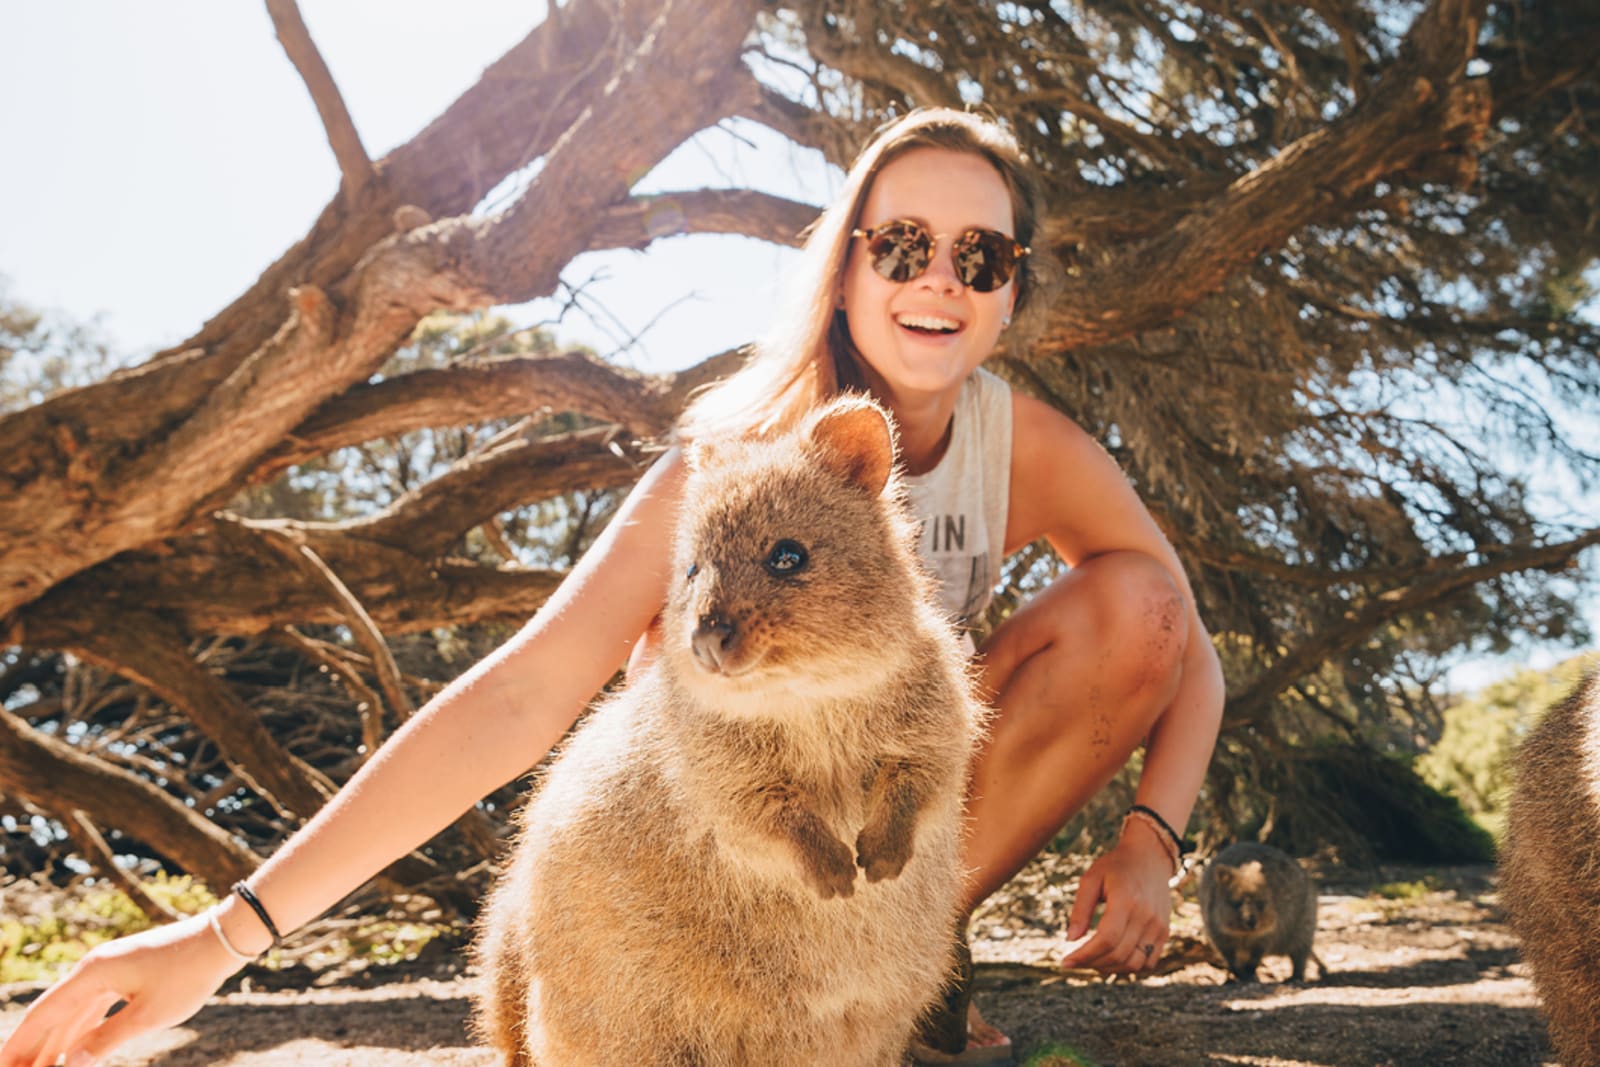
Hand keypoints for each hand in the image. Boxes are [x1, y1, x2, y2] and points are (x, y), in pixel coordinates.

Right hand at [0, 911, 244, 1066]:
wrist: (222, 938)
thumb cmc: (188, 975)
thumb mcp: (148, 1015)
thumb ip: (106, 1039)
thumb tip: (70, 1063)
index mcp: (92, 974)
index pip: (43, 1014)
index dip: (20, 1045)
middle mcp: (93, 969)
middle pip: (52, 1014)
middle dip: (32, 1048)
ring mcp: (108, 970)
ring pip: (72, 1012)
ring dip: (55, 1043)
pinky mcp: (124, 974)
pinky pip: (92, 1007)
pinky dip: (80, 1030)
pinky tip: (72, 1053)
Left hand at [1058, 827, 1173, 974]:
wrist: (1150, 857)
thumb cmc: (1115, 866)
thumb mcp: (1091, 879)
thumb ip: (1080, 909)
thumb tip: (1070, 939)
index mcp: (1126, 900)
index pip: (1106, 940)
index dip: (1084, 956)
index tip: (1065, 962)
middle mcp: (1146, 916)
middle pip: (1118, 955)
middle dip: (1091, 964)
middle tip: (1074, 961)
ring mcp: (1158, 926)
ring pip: (1134, 965)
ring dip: (1109, 969)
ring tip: (1090, 960)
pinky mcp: (1164, 932)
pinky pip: (1148, 963)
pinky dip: (1128, 967)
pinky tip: (1111, 958)